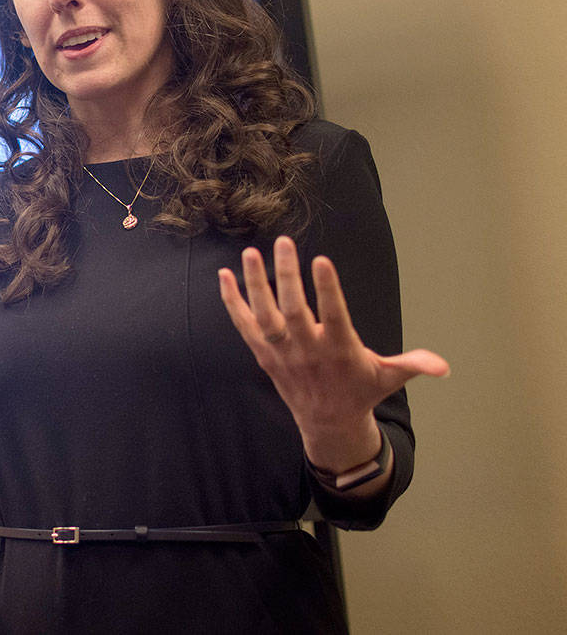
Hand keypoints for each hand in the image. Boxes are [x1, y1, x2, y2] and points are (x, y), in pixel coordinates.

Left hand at [218, 236, 448, 471]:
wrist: (327, 424)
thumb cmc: (361, 391)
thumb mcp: (389, 377)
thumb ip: (413, 364)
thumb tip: (444, 367)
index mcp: (340, 350)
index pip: (332, 315)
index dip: (326, 289)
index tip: (321, 260)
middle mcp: (307, 350)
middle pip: (292, 311)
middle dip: (286, 277)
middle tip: (281, 242)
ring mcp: (282, 352)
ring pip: (264, 316)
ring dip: (254, 284)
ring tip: (250, 253)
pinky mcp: (264, 353)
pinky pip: (243, 324)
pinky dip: (232, 301)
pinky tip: (223, 274)